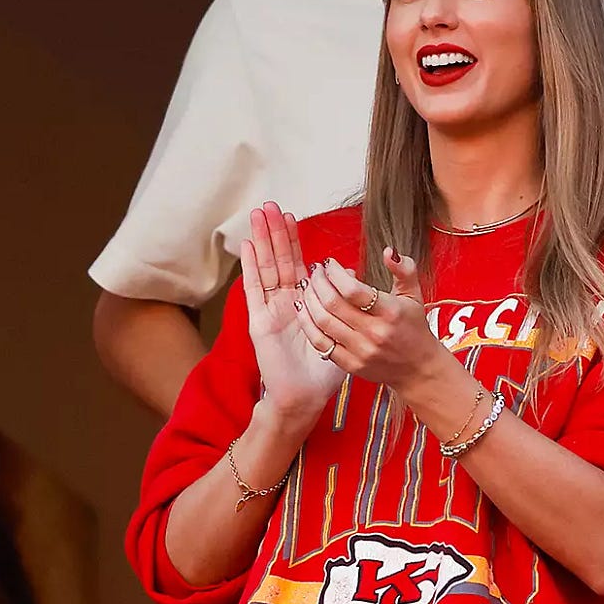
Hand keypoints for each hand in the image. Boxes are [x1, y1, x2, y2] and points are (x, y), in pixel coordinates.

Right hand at [239, 202, 344, 418]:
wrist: (305, 397)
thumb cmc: (325, 371)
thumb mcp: (347, 332)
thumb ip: (354, 305)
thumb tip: (356, 277)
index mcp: (306, 304)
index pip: (298, 265)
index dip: (294, 242)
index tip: (292, 217)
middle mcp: (286, 303)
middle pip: (279, 261)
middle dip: (275, 233)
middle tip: (270, 205)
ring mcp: (271, 310)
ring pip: (266, 268)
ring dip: (262, 242)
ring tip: (258, 215)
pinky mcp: (260, 322)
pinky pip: (255, 290)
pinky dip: (250, 267)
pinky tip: (248, 246)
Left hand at [294, 246, 448, 394]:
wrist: (418, 368)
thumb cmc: (414, 328)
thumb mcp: (414, 295)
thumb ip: (404, 270)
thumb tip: (389, 251)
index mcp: (391, 313)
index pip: (353, 289)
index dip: (335, 273)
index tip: (329, 263)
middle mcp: (375, 333)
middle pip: (333, 304)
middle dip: (318, 282)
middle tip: (315, 272)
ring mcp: (361, 350)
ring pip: (323, 322)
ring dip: (309, 300)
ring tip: (308, 287)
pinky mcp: (350, 364)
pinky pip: (320, 343)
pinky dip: (308, 324)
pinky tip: (305, 310)